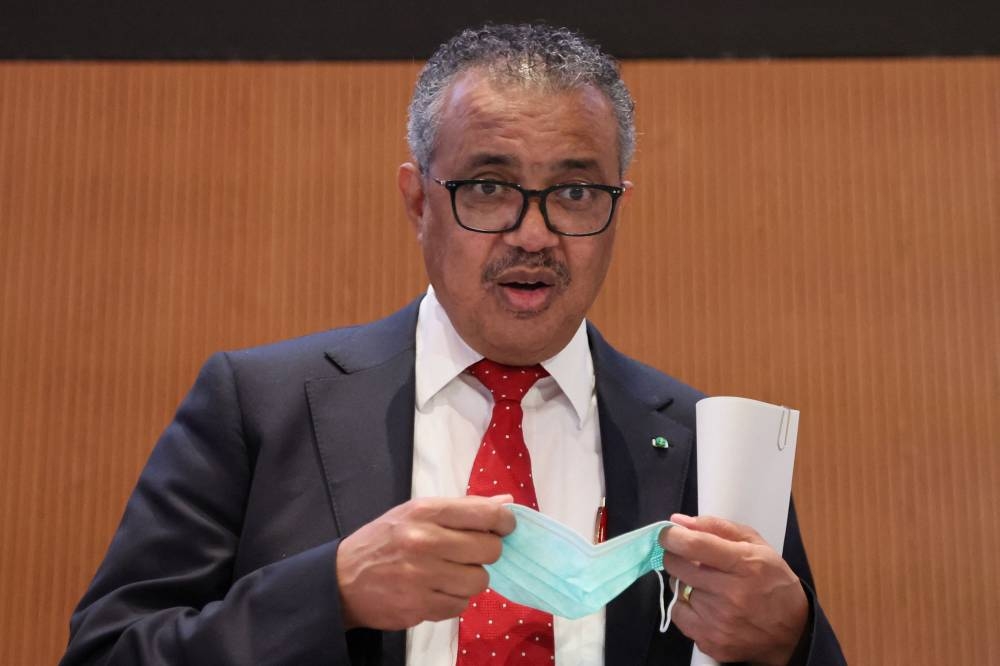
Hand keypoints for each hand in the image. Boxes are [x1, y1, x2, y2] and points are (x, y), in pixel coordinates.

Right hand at [336, 494, 514, 629]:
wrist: (342, 580)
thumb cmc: (384, 540)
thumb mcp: (416, 512)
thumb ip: (463, 508)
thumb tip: (507, 504)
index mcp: (425, 511)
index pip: (486, 514)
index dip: (504, 522)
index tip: (503, 528)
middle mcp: (425, 541)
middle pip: (490, 550)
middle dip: (486, 552)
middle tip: (469, 552)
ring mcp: (423, 577)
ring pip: (479, 581)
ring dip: (470, 579)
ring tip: (449, 573)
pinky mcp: (420, 607)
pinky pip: (461, 606)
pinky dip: (454, 600)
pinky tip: (436, 590)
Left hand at [659, 514, 808, 665]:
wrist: (791, 633)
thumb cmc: (773, 582)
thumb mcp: (756, 544)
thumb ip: (717, 528)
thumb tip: (679, 522)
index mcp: (745, 564)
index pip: (694, 545)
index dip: (672, 536)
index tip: (667, 533)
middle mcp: (731, 594)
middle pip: (678, 566)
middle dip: (676, 556)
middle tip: (688, 558)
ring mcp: (720, 621)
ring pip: (677, 590)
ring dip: (685, 583)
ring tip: (706, 585)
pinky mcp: (711, 641)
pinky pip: (678, 615)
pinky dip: (686, 607)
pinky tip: (705, 605)